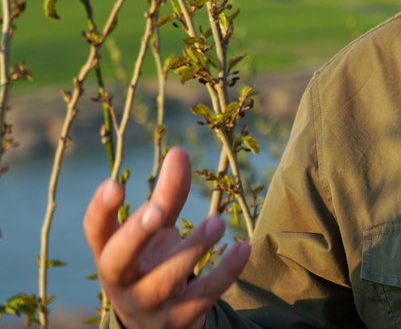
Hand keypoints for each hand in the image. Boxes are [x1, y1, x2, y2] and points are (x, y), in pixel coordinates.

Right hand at [83, 147, 249, 328]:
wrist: (155, 321)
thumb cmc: (151, 261)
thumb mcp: (155, 230)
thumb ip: (166, 195)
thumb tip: (179, 152)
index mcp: (109, 252)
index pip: (95, 231)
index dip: (101, 209)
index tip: (115, 183)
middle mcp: (121, 280)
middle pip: (118, 260)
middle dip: (137, 234)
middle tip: (158, 210)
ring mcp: (148, 303)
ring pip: (165, 280)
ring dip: (192, 250)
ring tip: (218, 221)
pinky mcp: (178, 319)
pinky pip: (202, 297)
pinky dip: (225, 273)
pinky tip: (243, 248)